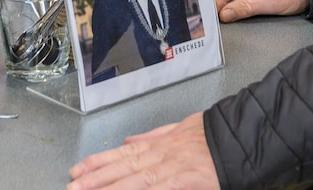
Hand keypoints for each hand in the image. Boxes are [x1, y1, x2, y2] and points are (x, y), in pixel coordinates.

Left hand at [67, 113, 216, 188]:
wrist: (239, 136)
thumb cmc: (212, 135)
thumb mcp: (179, 128)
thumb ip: (152, 137)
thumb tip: (128, 141)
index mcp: (159, 145)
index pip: (122, 155)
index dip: (97, 162)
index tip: (76, 170)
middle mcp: (161, 155)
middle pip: (123, 168)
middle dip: (95, 179)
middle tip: (73, 186)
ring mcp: (173, 168)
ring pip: (136, 180)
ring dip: (111, 187)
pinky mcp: (187, 180)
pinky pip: (160, 188)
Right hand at [214, 0, 308, 22]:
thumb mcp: (269, 3)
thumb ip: (245, 8)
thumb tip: (225, 13)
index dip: (219, 0)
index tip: (219, 15)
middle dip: (222, 2)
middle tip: (228, 16)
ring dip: (227, 2)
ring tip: (241, 10)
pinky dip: (232, 1)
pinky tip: (242, 6)